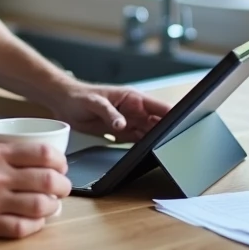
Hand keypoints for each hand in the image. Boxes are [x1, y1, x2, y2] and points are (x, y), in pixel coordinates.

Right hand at [0, 142, 70, 238]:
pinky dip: (37, 224)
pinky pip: (22, 227)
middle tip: (63, 187)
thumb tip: (53, 164)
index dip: (61, 161)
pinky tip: (37, 219)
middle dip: (63, 186)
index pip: (43, 153)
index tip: (63, 167)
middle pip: (46, 180)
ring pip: (39, 206)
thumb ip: (15, 154)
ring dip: (53, 206)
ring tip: (53, 204)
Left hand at [48, 83, 171, 142]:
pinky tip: (150, 153)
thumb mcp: (93, 102)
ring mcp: (128, 121)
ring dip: (157, 140)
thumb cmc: (78, 96)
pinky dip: (144, 146)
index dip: (173, 114)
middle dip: (168, 131)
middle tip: (177, 144)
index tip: (185, 123)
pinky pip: (137, 140)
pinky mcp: (121, 132)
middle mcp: (134, 110)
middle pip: (158, 122)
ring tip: (167, 150)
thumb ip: (109, 112)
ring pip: (149, 132)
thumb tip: (122, 124)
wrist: (63, 103)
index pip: (158, 107)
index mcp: (132, 98)